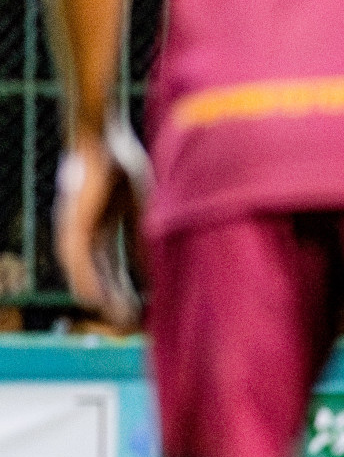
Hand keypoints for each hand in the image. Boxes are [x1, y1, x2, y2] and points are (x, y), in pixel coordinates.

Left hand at [54, 123, 146, 328]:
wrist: (99, 133)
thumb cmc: (122, 160)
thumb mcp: (146, 204)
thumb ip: (148, 238)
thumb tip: (159, 271)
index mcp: (104, 221)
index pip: (114, 263)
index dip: (126, 287)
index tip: (141, 310)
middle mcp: (86, 226)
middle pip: (100, 271)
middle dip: (116, 297)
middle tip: (129, 323)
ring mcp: (76, 224)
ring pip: (86, 268)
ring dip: (102, 294)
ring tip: (117, 317)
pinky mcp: (71, 220)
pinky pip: (76, 256)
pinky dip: (85, 278)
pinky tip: (92, 298)